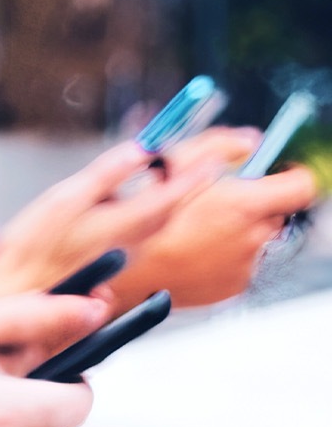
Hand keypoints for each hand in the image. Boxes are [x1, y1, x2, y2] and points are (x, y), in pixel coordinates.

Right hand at [0, 139, 223, 302]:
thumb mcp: (66, 197)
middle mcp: (136, 241)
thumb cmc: (35, 246)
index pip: (175, 192)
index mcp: (126, 221)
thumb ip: (107, 173)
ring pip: (162, 222)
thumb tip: (140, 150)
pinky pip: (147, 234)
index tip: (218, 157)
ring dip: (175, 199)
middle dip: (192, 183)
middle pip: (174, 207)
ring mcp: (127, 255)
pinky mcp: (117, 263)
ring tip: (182, 178)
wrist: (20, 291)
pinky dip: (156, 214)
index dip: (197, 172)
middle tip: (209, 160)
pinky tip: (144, 207)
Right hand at [111, 158, 318, 310]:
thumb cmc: (142, 221)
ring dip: (236, 228)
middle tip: (218, 197)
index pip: (302, 186)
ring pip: (256, 236)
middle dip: (254, 201)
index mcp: (244, 206)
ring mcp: (244, 267)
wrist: (124, 274)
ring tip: (195, 226)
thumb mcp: (172, 162)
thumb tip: (248, 140)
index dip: (292, 173)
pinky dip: (222, 252)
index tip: (278, 172)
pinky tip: (191, 246)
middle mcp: (252, 238)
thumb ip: (219, 144)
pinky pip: (239, 262)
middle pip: (276, 211)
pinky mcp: (231, 286)